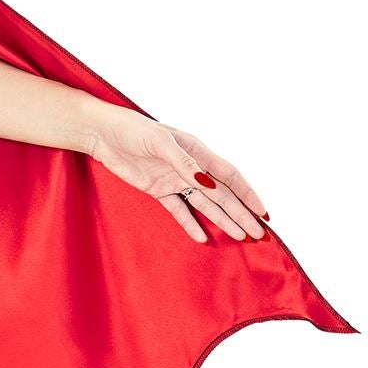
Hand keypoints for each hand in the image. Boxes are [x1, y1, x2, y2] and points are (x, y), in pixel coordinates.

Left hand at [83, 108, 269, 242]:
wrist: (103, 134)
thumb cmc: (134, 129)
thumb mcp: (161, 142)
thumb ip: (184, 163)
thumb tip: (208, 183)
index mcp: (198, 152)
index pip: (229, 176)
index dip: (248, 194)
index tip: (263, 213)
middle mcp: (191, 168)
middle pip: (222, 195)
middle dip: (241, 213)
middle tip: (258, 234)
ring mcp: (175, 180)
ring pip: (205, 204)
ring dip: (223, 220)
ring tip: (240, 237)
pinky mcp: (157, 190)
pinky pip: (178, 210)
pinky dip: (190, 224)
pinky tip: (202, 237)